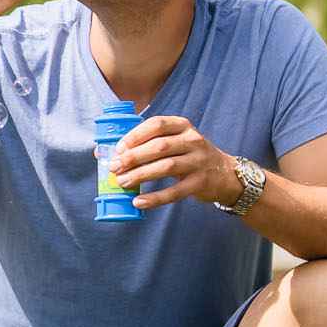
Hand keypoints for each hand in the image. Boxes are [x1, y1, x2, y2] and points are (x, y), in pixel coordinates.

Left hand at [108, 115, 239, 208]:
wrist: (224, 173)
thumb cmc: (187, 155)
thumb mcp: (173, 142)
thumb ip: (144, 144)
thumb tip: (102, 153)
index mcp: (182, 125)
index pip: (157, 124)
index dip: (135, 135)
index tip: (118, 148)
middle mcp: (193, 140)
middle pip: (159, 147)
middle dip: (133, 157)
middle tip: (114, 168)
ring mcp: (199, 161)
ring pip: (166, 167)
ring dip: (141, 176)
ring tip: (123, 182)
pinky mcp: (201, 182)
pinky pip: (176, 192)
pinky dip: (155, 198)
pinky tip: (139, 202)